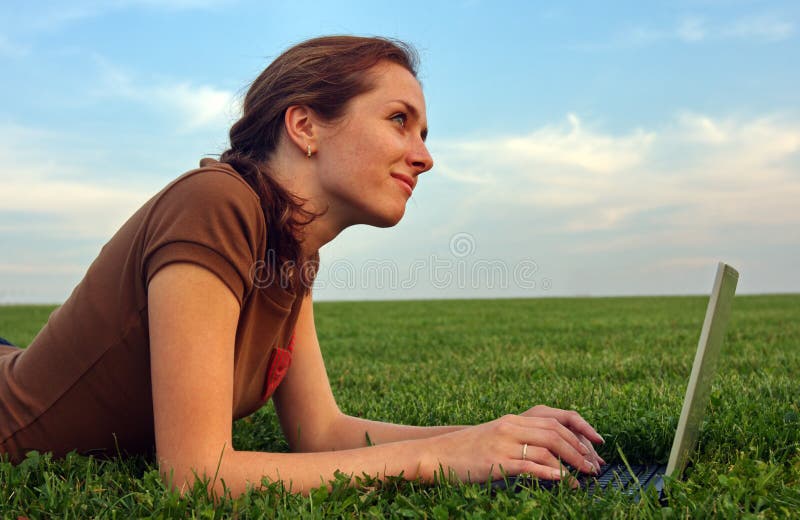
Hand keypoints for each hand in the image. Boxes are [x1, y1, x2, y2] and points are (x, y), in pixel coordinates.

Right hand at [421, 413, 600, 483]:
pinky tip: (562, 481)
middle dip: (580, 450)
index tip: (597, 444)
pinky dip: (550, 473)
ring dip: (571, 464)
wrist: (436, 454)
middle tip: (595, 466)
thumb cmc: (467, 451)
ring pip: (547, 448)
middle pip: (556, 432)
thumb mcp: (496, 439)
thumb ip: (520, 441)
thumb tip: (550, 458)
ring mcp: (504, 442)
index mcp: (513, 419)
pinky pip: (530, 465)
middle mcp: (511, 426)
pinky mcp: (497, 461)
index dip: (580, 430)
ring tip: (584, 478)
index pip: (556, 419)